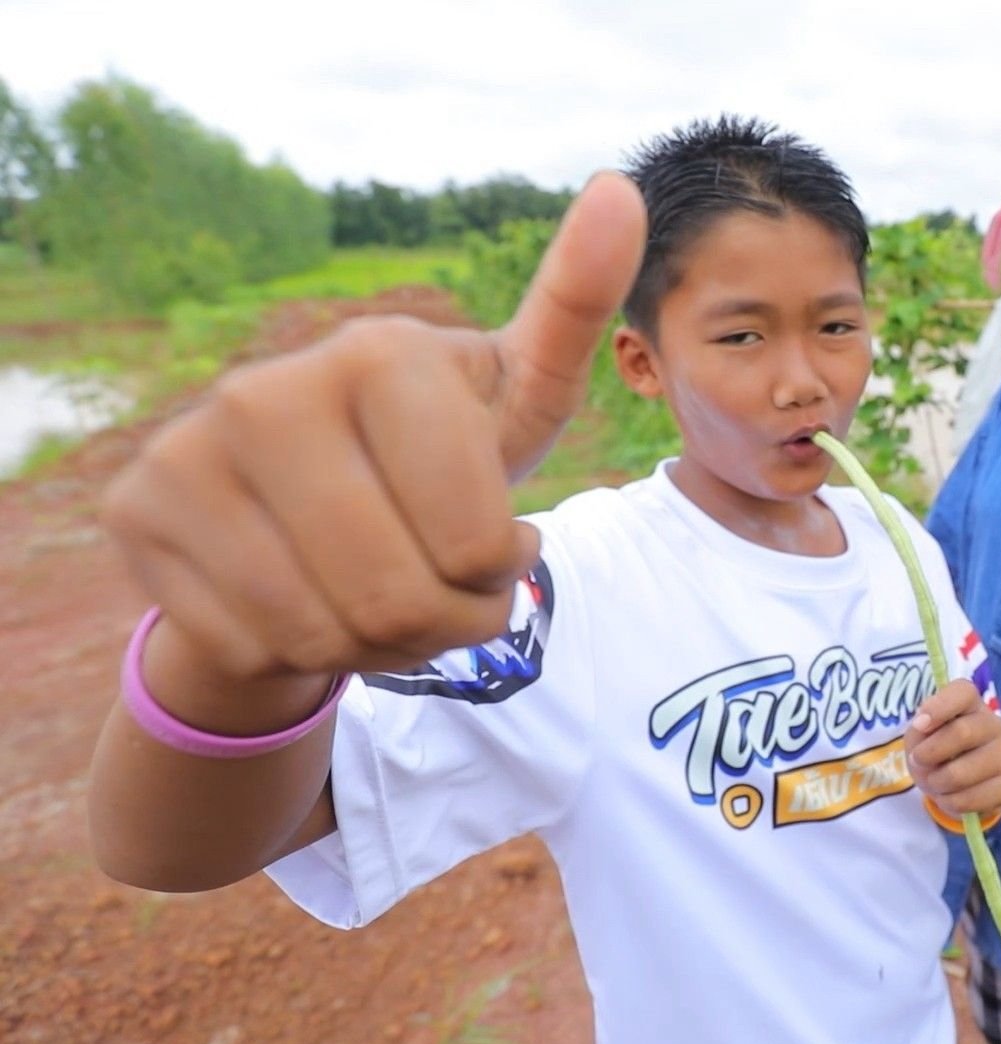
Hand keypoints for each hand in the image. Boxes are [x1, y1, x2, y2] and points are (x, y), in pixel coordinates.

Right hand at [101, 173, 647, 682]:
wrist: (311, 502)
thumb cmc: (441, 455)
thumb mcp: (520, 394)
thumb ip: (575, 307)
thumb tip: (619, 190)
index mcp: (383, 354)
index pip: (476, 544)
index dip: (498, 575)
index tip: (498, 543)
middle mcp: (270, 388)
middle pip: (397, 599)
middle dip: (442, 625)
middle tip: (444, 594)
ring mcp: (191, 446)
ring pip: (322, 633)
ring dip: (375, 648)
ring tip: (382, 600)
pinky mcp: (138, 509)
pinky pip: (251, 644)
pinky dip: (296, 653)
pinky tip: (306, 603)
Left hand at [904, 679, 1000, 819]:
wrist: (953, 783)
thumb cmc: (934, 749)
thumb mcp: (919, 735)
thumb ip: (920, 727)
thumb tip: (924, 725)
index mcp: (971, 703)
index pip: (963, 692)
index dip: (939, 707)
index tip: (919, 725)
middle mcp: (994, 724)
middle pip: (962, 733)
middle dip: (929, 753)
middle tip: (918, 761)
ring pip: (962, 773)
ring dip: (936, 782)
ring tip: (935, 781)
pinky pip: (969, 799)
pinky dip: (949, 802)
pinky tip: (950, 796)